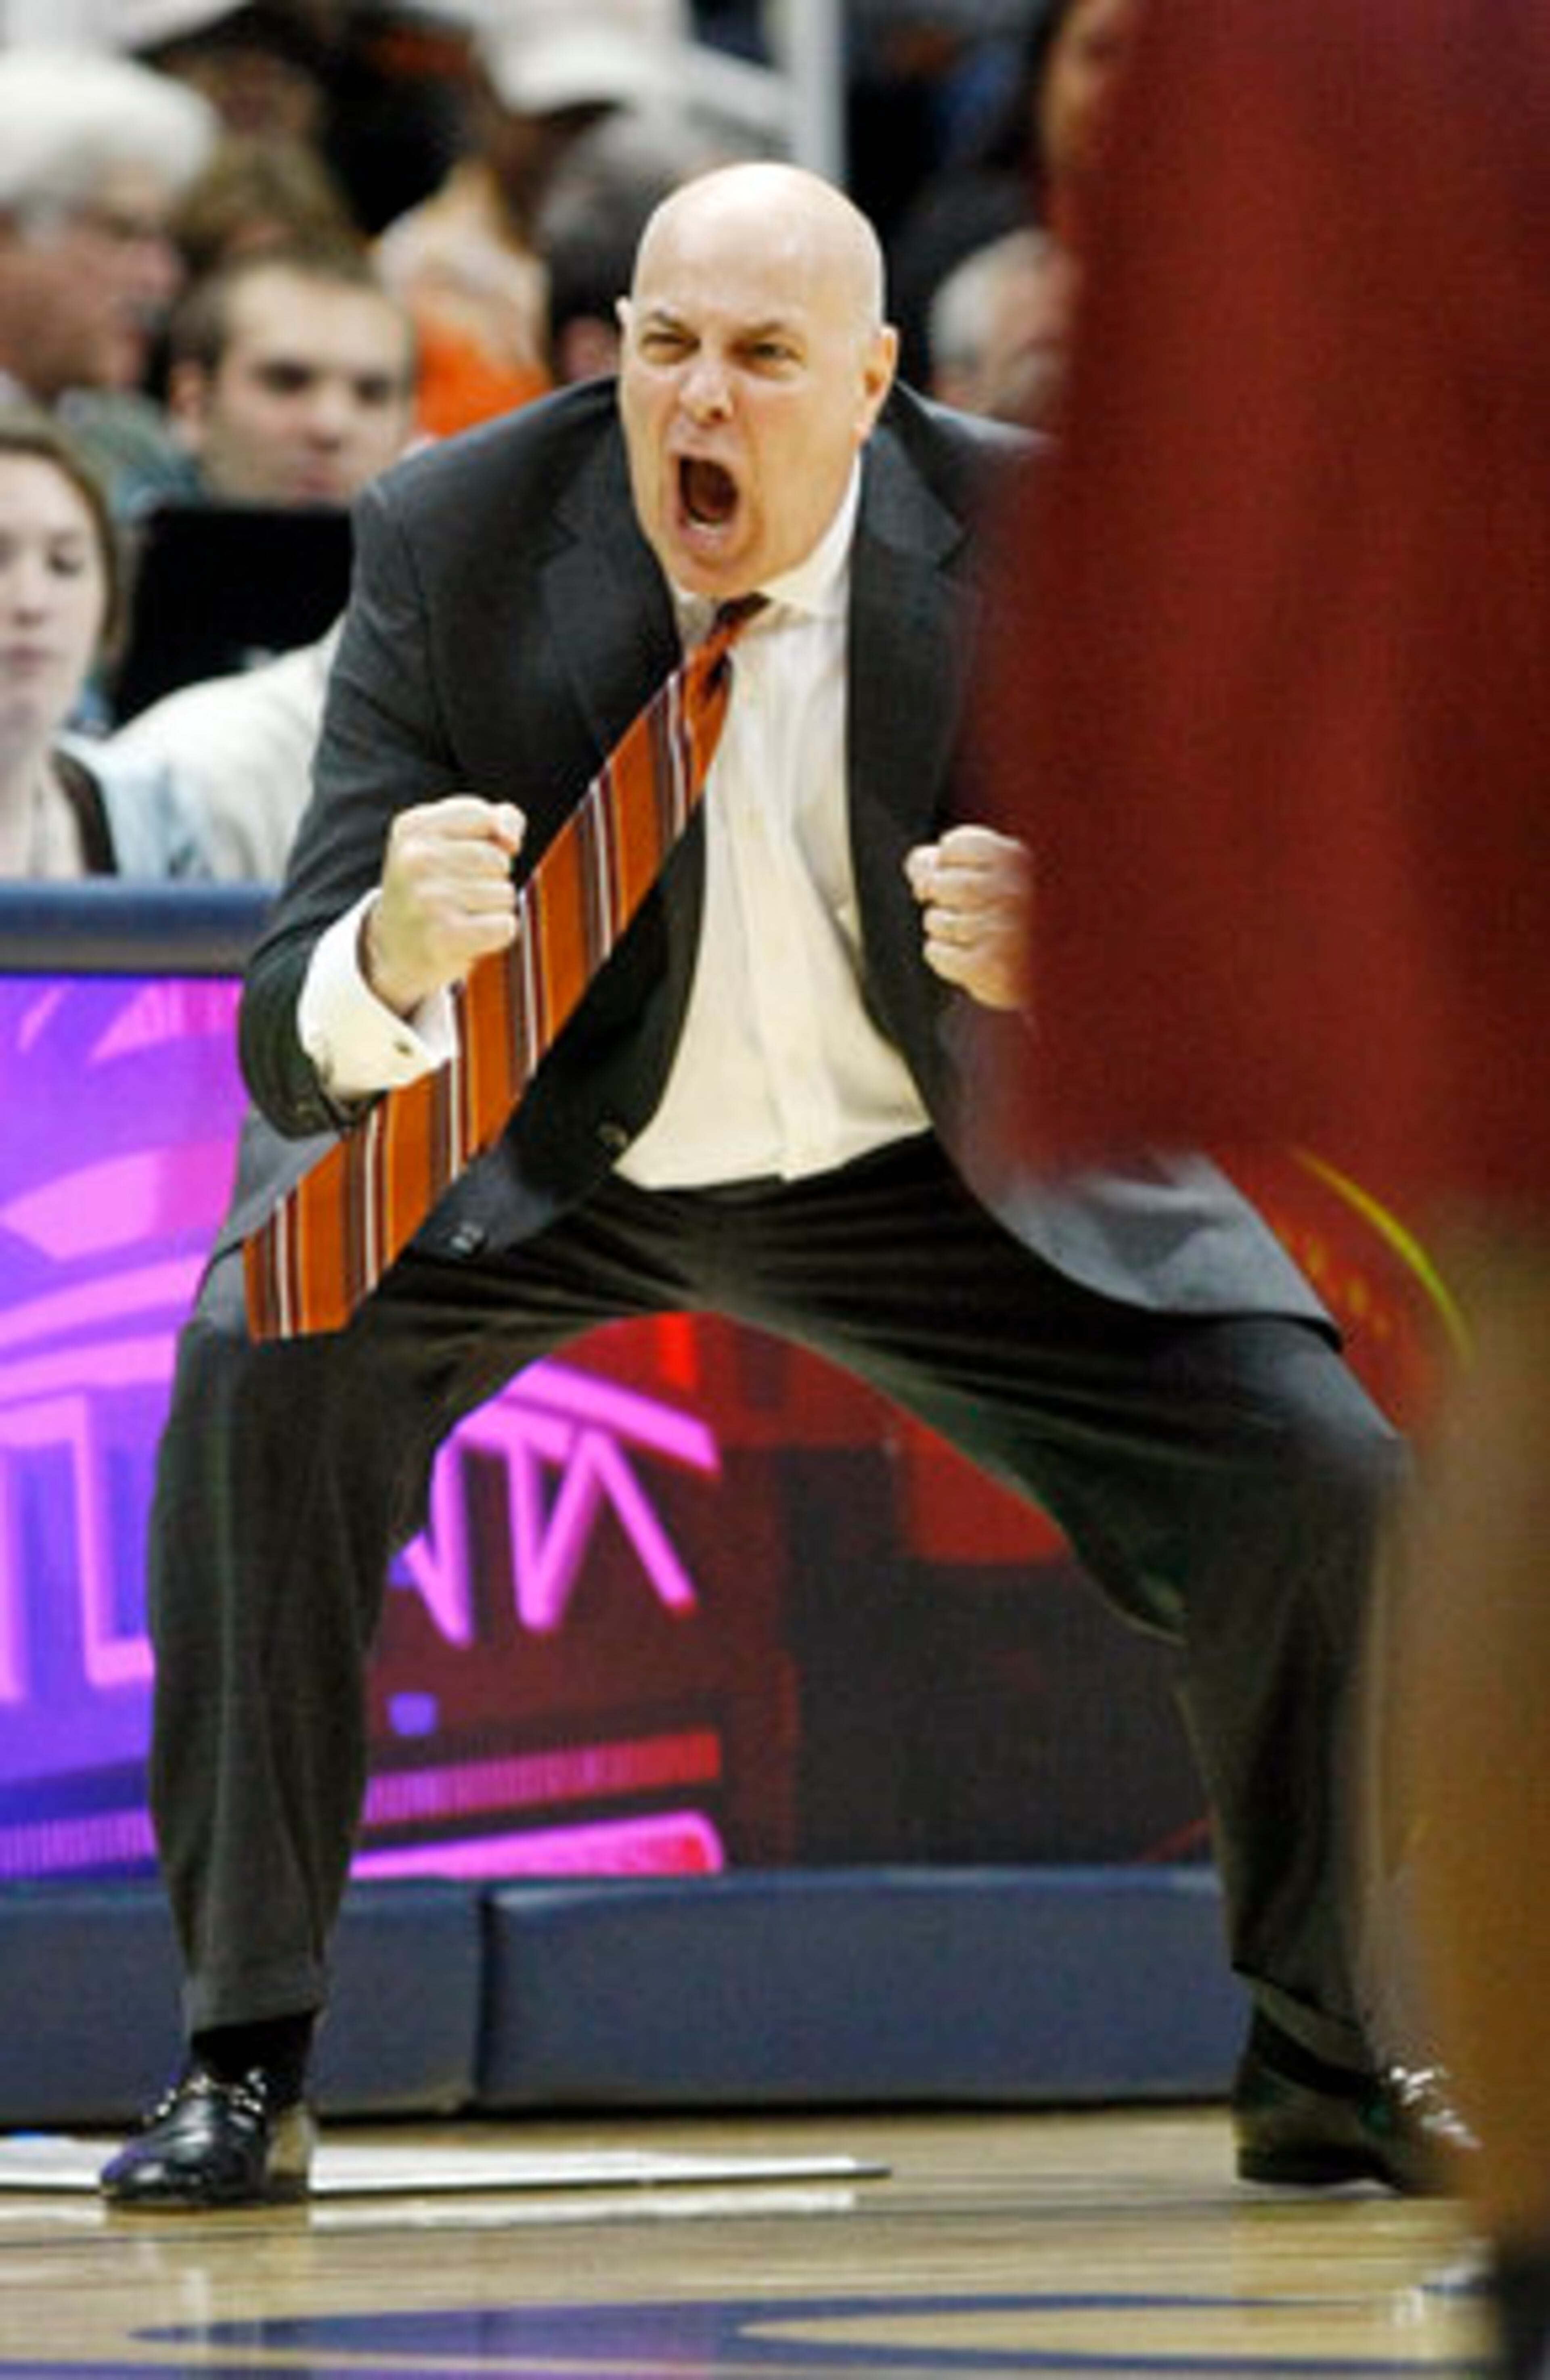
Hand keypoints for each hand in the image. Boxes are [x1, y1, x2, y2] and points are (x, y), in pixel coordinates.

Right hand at [363, 795, 525, 1016]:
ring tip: (461, 913)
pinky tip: (470, 934)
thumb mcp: (451, 840)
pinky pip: (504, 926)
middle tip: (460, 892)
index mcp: (413, 827)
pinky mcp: (443, 937)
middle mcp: (414, 859)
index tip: (467, 856)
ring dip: (493, 908)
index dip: (491, 839)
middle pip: (498, 859)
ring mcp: (427, 899)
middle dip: (493, 878)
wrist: (394, 947)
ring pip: (504, 894)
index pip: (483, 816)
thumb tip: (511, 839)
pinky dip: (497, 933)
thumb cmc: (434, 886)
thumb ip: (496, 821)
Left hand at [905, 824, 1031, 1011]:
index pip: (953, 845)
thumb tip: (917, 865)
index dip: (947, 862)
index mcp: (1016, 859)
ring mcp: (1000, 930)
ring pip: (936, 920)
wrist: (1054, 972)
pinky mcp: (989, 966)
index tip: (963, 874)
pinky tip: (967, 956)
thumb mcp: (992, 877)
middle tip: (965, 909)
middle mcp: (1011, 891)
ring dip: (943, 929)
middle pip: (939, 883)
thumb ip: (949, 864)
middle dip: (940, 896)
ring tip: (973, 935)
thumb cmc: (1019, 917)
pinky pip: (936, 952)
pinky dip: (942, 955)